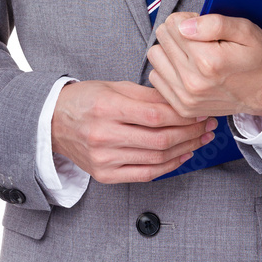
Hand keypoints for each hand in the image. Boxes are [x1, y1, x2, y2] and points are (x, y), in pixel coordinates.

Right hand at [50, 79, 217, 183]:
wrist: (53, 123)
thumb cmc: (84, 100)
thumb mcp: (113, 86)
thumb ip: (146, 94)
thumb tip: (179, 100)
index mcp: (106, 108)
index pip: (155, 115)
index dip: (183, 115)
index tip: (200, 111)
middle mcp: (104, 136)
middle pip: (159, 139)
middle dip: (191, 132)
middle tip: (208, 125)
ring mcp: (104, 159)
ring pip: (156, 158)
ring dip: (185, 149)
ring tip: (201, 139)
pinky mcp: (106, 175)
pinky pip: (145, 174)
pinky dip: (169, 166)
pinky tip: (183, 155)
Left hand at [146, 12, 261, 118]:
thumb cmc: (258, 57)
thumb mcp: (244, 30)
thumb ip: (213, 23)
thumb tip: (182, 25)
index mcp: (208, 61)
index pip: (173, 25)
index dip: (187, 19)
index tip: (201, 26)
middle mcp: (193, 82)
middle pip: (162, 39)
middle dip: (177, 33)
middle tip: (199, 39)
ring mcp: (186, 98)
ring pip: (155, 57)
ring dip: (170, 51)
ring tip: (192, 53)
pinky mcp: (183, 108)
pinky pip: (156, 78)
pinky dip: (168, 70)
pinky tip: (186, 68)